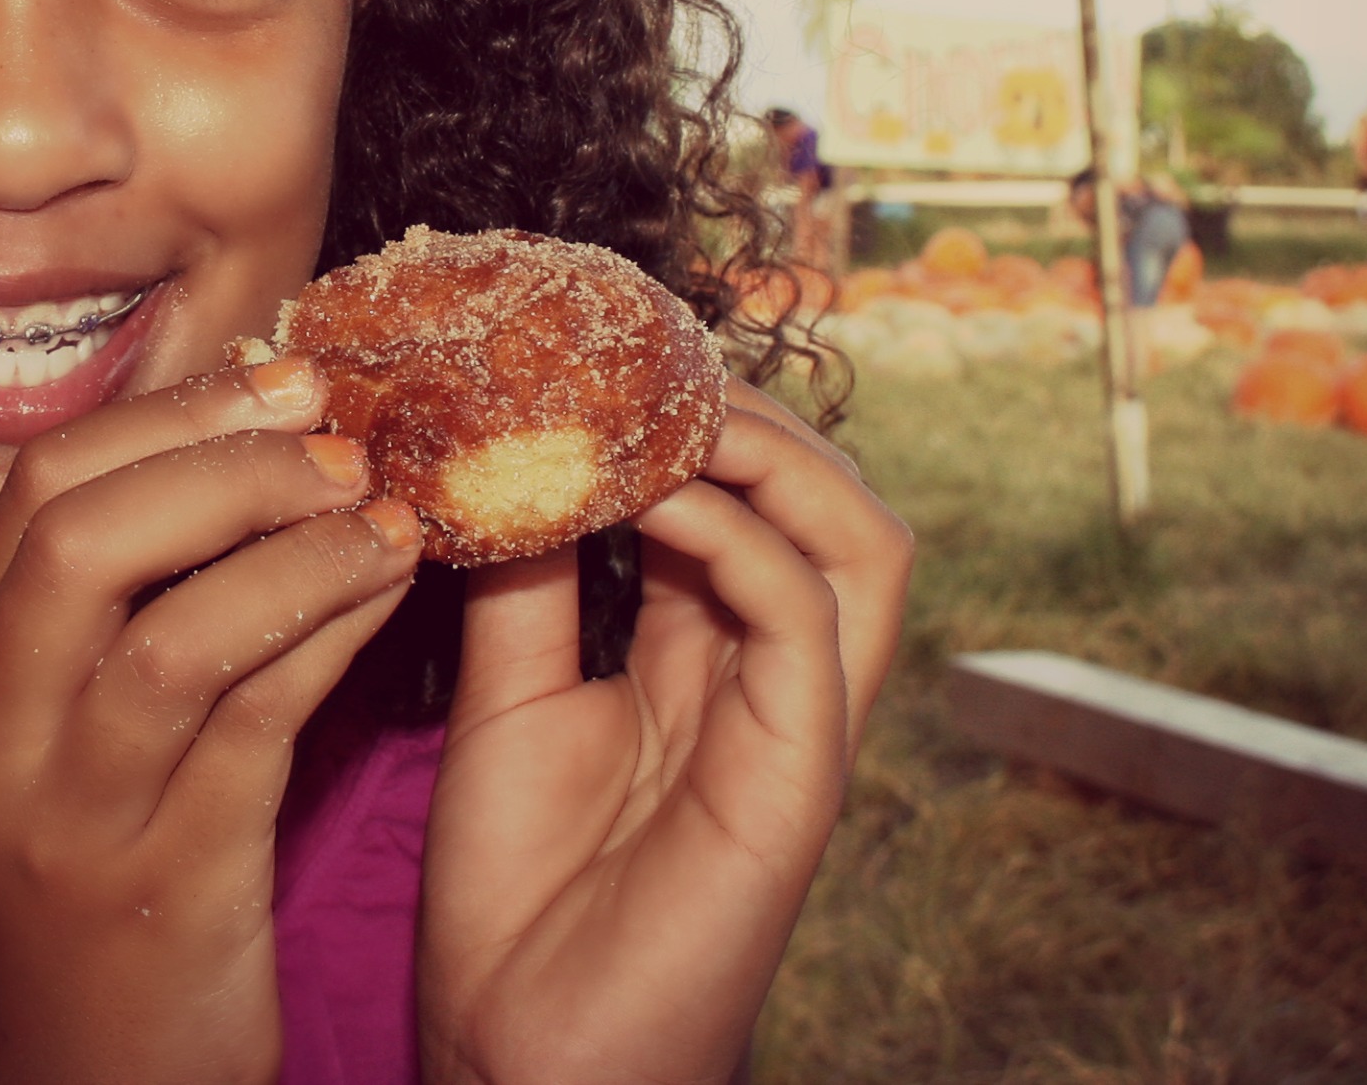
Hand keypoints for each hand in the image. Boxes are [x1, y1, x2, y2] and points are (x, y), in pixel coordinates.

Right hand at [0, 361, 425, 1084]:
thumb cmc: (99, 882)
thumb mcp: (66, 737)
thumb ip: (123, 605)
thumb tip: (247, 439)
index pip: (36, 488)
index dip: (168, 412)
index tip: (277, 378)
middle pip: (84, 536)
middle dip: (221, 456)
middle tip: (333, 426)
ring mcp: (73, 817)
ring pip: (175, 633)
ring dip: (296, 545)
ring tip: (385, 504)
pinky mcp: (169, 885)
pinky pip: (257, 724)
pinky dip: (331, 632)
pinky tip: (392, 589)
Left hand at [417, 380, 911, 1084]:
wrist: (521, 1054)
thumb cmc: (517, 896)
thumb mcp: (507, 696)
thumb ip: (525, 580)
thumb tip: (504, 449)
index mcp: (710, 660)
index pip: (748, 499)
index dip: (694, 418)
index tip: (601, 352)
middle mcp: (773, 681)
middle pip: (829, 501)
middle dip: (749, 414)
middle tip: (642, 360)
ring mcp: (798, 726)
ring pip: (861, 541)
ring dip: (769, 454)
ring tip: (664, 408)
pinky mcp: (799, 776)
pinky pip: (806, 615)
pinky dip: (737, 536)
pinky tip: (647, 502)